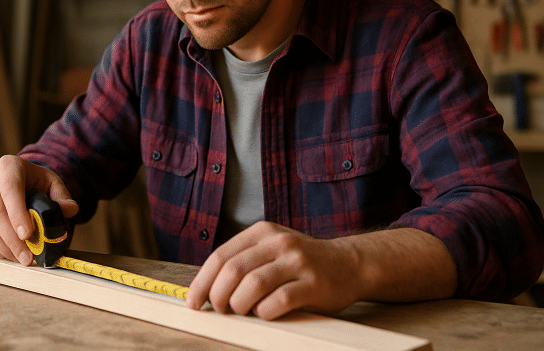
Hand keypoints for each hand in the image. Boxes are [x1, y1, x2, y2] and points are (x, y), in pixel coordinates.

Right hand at [0, 155, 78, 264]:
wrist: (18, 182)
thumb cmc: (35, 183)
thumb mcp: (52, 184)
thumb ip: (62, 197)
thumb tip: (71, 209)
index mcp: (9, 166)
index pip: (10, 190)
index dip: (17, 214)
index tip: (27, 235)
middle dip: (11, 238)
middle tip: (27, 256)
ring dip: (2, 246)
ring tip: (20, 258)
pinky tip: (9, 254)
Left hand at [185, 221, 360, 319]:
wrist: (349, 263)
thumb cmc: (303, 262)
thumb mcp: (272, 249)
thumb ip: (244, 261)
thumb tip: (206, 290)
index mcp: (262, 231)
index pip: (221, 256)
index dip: (202, 282)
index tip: (194, 302)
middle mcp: (279, 242)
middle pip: (233, 270)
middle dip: (218, 296)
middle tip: (219, 310)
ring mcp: (297, 262)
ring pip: (253, 285)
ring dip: (239, 305)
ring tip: (242, 311)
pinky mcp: (313, 283)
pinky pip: (278, 301)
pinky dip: (264, 312)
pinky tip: (265, 313)